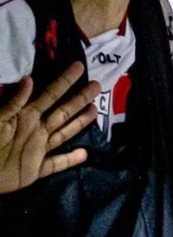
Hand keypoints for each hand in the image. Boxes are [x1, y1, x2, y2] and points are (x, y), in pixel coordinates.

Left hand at [0, 62, 99, 192]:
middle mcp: (36, 130)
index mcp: (26, 117)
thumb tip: (29, 79)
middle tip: (96, 85)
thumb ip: (13, 103)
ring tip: (95, 110)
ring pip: (64, 133)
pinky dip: (70, 160)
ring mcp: (38, 149)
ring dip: (80, 122)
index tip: (79, 67)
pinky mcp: (36, 169)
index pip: (50, 95)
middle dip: (79, 98)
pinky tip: (83, 154)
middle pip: (63, 112)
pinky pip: (57, 164)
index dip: (64, 81)